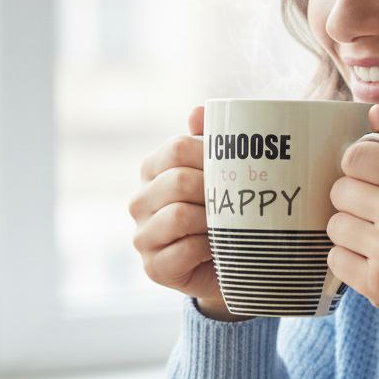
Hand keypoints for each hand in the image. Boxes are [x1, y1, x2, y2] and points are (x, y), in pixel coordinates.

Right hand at [128, 106, 247, 321]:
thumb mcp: (222, 174)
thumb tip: (199, 111)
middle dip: (214, 190)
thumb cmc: (226, 212)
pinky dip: (207, 248)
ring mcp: (142, 235)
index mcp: (153, 169)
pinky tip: (218, 249)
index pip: (176, 148)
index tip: (239, 166)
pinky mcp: (153, 267)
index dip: (211, 155)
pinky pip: (184, 250)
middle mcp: (139, 201)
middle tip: (239, 199)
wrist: (232, 264)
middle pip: (178, 181)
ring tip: (230, 225)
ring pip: (178, 215)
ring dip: (212, 221)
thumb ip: (211, 141)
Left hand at [326, 104, 378, 325]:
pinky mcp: (376, 283)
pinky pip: (335, 259)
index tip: (369, 181)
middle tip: (376, 216)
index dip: (358, 168)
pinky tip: (375, 264)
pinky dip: (349, 262)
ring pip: (335, 225)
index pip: (357, 157)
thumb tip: (373, 112)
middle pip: (339, 191)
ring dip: (350, 233)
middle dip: (352, 202)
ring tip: (377, 242)